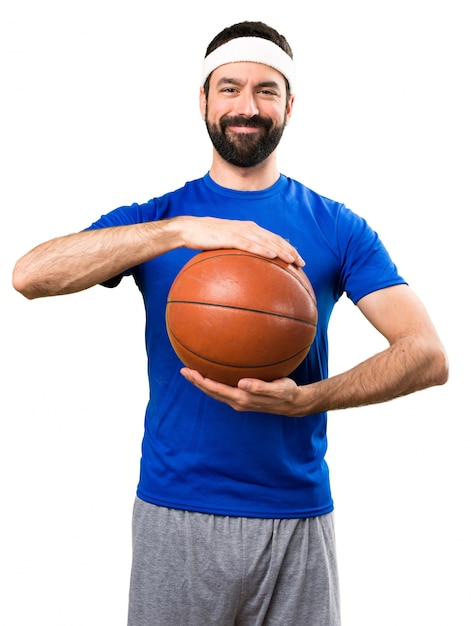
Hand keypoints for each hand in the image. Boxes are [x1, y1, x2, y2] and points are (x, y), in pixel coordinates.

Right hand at [177, 216, 304, 266]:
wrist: (189, 229)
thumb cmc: (206, 239)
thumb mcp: (225, 246)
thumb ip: (237, 253)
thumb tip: (244, 272)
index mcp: (249, 229)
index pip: (272, 238)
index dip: (287, 247)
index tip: (298, 259)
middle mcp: (248, 228)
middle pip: (274, 239)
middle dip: (290, 250)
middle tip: (302, 264)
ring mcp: (240, 232)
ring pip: (266, 241)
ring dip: (281, 251)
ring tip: (293, 260)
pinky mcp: (230, 237)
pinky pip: (250, 244)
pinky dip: (263, 250)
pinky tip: (273, 257)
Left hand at [180, 368, 308, 416]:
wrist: (293, 403)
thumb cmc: (287, 393)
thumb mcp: (277, 389)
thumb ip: (260, 387)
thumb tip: (242, 384)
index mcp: (242, 399)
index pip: (216, 389)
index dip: (201, 381)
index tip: (189, 372)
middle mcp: (238, 402)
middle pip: (211, 392)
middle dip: (197, 382)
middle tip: (183, 370)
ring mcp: (239, 401)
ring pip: (215, 392)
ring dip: (203, 383)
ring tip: (192, 373)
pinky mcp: (243, 398)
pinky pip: (223, 390)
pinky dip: (213, 383)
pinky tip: (213, 374)